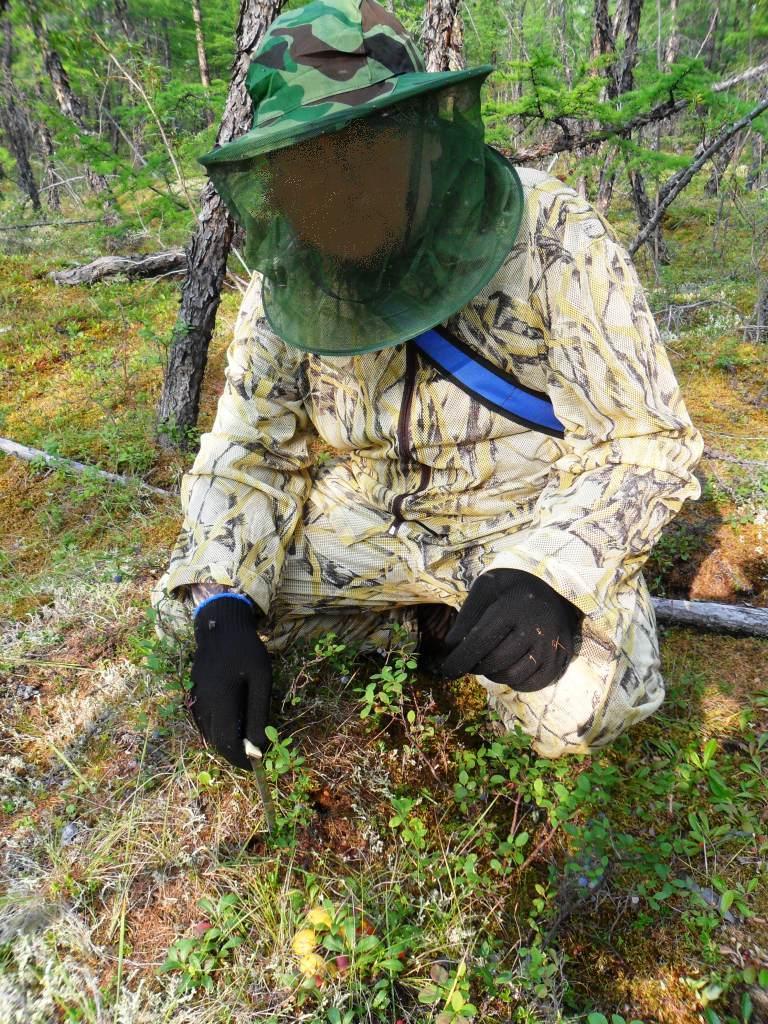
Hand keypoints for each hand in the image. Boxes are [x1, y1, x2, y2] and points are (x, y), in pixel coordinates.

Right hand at [190, 595, 271, 768]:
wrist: (222, 625)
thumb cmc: (246, 650)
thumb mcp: (261, 679)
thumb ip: (258, 713)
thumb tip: (257, 746)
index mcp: (220, 702)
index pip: (226, 742)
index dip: (241, 758)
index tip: (256, 765)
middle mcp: (203, 705)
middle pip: (216, 740)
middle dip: (235, 751)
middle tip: (255, 753)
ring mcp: (197, 699)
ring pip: (210, 731)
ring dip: (227, 740)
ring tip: (248, 739)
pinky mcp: (195, 693)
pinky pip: (206, 719)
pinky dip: (219, 727)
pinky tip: (235, 721)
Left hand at [436, 569, 578, 691]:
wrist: (553, 586)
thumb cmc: (511, 588)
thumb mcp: (485, 589)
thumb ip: (466, 617)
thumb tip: (450, 649)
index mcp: (512, 608)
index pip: (480, 642)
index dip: (460, 660)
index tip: (447, 671)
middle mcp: (535, 627)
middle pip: (495, 662)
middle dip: (476, 666)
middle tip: (470, 661)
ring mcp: (551, 644)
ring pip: (513, 676)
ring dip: (494, 675)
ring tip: (489, 662)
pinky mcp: (561, 657)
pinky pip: (533, 684)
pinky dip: (515, 682)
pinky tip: (509, 669)